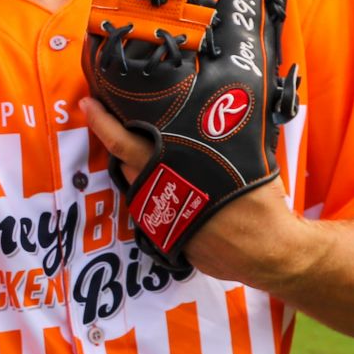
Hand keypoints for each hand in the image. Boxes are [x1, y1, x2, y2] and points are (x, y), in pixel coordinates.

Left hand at [80, 97, 326, 295]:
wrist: (266, 249)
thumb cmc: (258, 199)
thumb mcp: (241, 157)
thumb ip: (220, 138)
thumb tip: (223, 110)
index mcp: (172, 167)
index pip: (124, 142)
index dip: (102, 122)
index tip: (88, 104)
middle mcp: (159, 191)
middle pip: (126, 163)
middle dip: (121, 145)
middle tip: (121, 124)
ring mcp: (159, 217)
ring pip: (137, 187)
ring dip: (140, 172)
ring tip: (154, 156)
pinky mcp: (165, 237)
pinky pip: (153, 209)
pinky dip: (158, 196)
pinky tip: (173, 188)